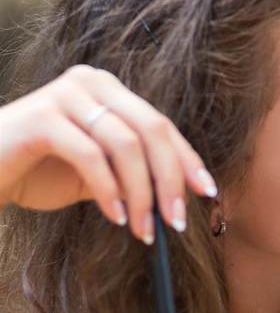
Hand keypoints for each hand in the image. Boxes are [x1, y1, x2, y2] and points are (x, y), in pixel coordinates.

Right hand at [0, 64, 216, 243]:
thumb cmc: (40, 170)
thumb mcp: (100, 174)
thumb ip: (134, 175)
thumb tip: (179, 199)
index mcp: (111, 91)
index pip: (162, 126)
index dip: (188, 160)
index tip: (208, 192)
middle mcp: (93, 83)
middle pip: (152, 131)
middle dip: (171, 180)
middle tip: (177, 221)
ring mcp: (66, 95)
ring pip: (126, 144)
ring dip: (142, 193)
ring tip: (143, 229)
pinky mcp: (41, 117)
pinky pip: (90, 155)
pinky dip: (109, 191)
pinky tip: (115, 218)